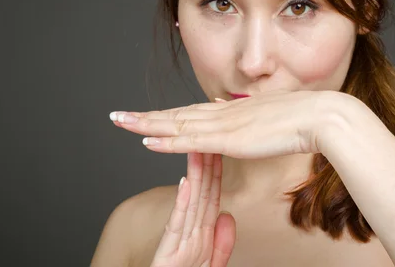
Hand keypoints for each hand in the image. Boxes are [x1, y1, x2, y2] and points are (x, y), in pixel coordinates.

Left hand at [110, 90, 331, 157]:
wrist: (319, 116)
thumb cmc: (303, 118)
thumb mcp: (270, 115)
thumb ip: (248, 116)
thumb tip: (231, 111)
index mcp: (232, 110)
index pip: (192, 112)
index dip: (168, 114)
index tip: (149, 116)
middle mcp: (223, 113)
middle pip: (176, 115)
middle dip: (146, 117)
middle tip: (119, 116)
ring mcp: (224, 125)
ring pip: (176, 124)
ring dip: (146, 124)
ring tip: (121, 123)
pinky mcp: (229, 139)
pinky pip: (190, 141)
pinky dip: (167, 141)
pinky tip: (147, 141)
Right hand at [149, 152, 235, 266]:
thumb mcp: (211, 265)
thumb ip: (222, 244)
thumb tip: (227, 216)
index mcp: (202, 236)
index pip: (211, 198)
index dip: (215, 174)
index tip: (217, 152)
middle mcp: (190, 236)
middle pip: (201, 194)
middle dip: (205, 166)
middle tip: (205, 140)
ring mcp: (179, 243)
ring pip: (190, 203)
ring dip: (194, 175)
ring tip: (195, 151)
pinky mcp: (167, 253)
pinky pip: (177, 224)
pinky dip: (181, 203)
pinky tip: (184, 183)